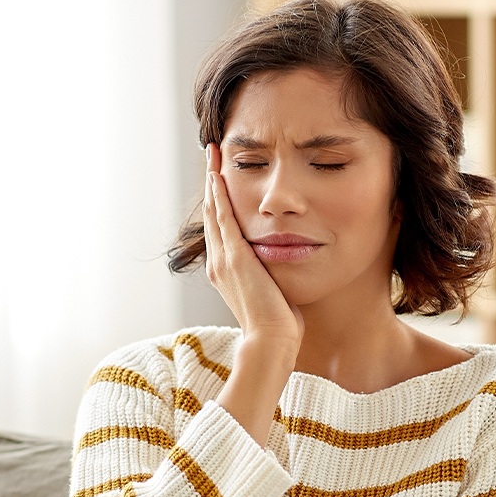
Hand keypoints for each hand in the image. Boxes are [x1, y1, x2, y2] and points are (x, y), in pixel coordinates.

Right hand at [203, 143, 303, 356]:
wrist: (271, 341)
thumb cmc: (277, 323)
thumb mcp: (271, 291)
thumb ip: (270, 273)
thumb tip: (284, 263)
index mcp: (225, 271)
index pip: (220, 227)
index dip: (218, 201)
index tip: (221, 178)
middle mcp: (218, 262)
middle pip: (211, 213)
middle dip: (212, 183)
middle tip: (212, 155)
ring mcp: (223, 260)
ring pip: (214, 210)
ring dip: (213, 180)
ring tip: (213, 155)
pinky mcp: (235, 258)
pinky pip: (223, 218)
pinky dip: (220, 196)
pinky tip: (219, 175)